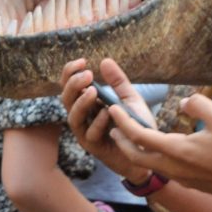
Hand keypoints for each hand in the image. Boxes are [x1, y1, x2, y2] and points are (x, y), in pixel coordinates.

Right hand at [60, 60, 153, 181]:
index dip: (70, 73)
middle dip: (73, 85)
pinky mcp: (93, 147)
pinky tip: (107, 112)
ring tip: (93, 91)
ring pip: (73, 117)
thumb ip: (118, 82)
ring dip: (81, 103)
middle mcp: (82, 116)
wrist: (145, 152)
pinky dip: (97, 122)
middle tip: (87, 75)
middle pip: (66, 99)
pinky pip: (90, 134)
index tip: (82, 61)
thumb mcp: (129, 99)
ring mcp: (85, 132)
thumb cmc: (134, 125)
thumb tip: (105, 60)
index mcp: (87, 103)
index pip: (70, 86)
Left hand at [73, 59, 211, 197]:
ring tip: (131, 137)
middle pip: (134, 156)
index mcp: (175, 149)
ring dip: (135, 151)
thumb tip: (184, 103)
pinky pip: (162, 170)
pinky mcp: (188, 183)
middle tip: (113, 127)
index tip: (113, 108)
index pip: (138, 135)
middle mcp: (171, 167)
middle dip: (120, 141)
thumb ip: (198, 104)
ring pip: (147, 165)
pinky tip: (159, 150)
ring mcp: (179, 178)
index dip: (122, 121)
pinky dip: (151, 158)